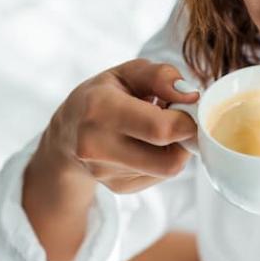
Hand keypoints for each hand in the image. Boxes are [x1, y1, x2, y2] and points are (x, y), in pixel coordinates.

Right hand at [35, 58, 199, 193]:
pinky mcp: (118, 187)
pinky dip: (162, 160)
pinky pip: (158, 177)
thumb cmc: (103, 96)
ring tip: (158, 130)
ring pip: (167, 169)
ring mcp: (106, 173)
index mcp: (99, 110)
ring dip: (174, 149)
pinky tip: (146, 145)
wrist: (68, 133)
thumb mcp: (128, 73)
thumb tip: (191, 96)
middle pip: (170, 161)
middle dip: (185, 140)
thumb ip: (161, 77)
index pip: (162, 129)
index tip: (187, 107)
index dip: (187, 120)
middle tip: (178, 120)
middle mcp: (98, 147)